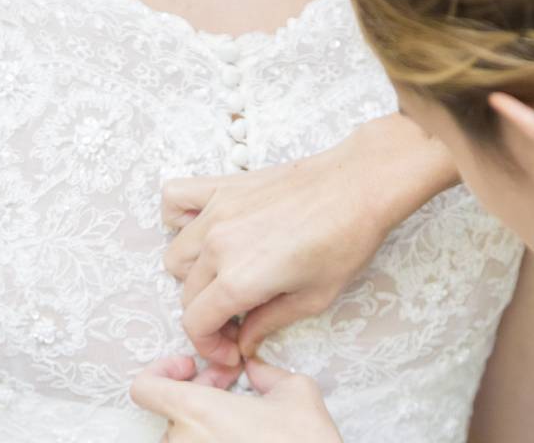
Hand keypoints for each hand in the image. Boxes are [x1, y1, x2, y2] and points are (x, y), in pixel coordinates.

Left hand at [131, 357, 342, 442]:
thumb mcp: (295, 390)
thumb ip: (266, 371)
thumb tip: (255, 369)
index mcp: (197, 413)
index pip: (144, 388)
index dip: (162, 370)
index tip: (192, 367)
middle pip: (171, 409)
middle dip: (199, 390)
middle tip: (232, 384)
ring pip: (185, 435)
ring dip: (206, 419)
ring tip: (242, 415)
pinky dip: (215, 440)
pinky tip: (244, 435)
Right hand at [162, 113, 457, 365]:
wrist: (359, 185)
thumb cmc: (345, 242)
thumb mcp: (313, 298)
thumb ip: (269, 323)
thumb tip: (244, 343)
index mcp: (239, 280)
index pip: (195, 324)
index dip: (208, 345)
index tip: (230, 349)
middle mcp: (217, 246)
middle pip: (186, 294)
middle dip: (207, 316)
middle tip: (237, 319)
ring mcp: (215, 212)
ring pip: (177, 254)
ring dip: (194, 274)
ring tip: (224, 276)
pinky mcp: (222, 187)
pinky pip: (174, 198)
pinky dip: (177, 218)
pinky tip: (201, 230)